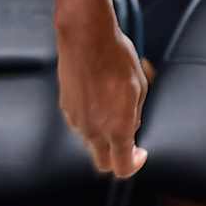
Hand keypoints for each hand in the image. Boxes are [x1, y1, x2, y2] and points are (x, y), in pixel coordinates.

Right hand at [56, 12, 148, 176]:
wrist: (86, 37)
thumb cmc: (116, 58)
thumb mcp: (140, 87)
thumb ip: (135, 114)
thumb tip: (130, 128)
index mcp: (117, 128)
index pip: (122, 167)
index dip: (133, 164)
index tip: (140, 153)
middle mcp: (93, 130)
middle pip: (103, 162)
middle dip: (116, 157)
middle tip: (127, 140)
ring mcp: (76, 121)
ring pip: (91, 142)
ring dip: (103, 136)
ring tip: (113, 108)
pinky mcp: (65, 108)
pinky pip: (80, 125)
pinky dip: (91, 120)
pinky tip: (98, 99)